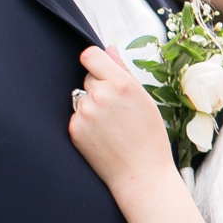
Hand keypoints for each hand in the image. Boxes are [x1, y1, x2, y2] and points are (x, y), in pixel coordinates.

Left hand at [69, 46, 173, 193]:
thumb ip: (123, 71)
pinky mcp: (74, 129)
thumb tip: (108, 49)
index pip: (90, 55)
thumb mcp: (144, 99)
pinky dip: (85, 123)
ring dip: (92, 106)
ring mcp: (85, 113)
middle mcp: (100, 95)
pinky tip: (102, 136)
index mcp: (121, 84)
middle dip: (99, 88)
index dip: (95, 62)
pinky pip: (76, 116)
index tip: (101, 71)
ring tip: (111, 126)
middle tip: (118, 111)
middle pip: (88, 78)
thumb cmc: (149, 137)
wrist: (141, 174)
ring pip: (81, 98)